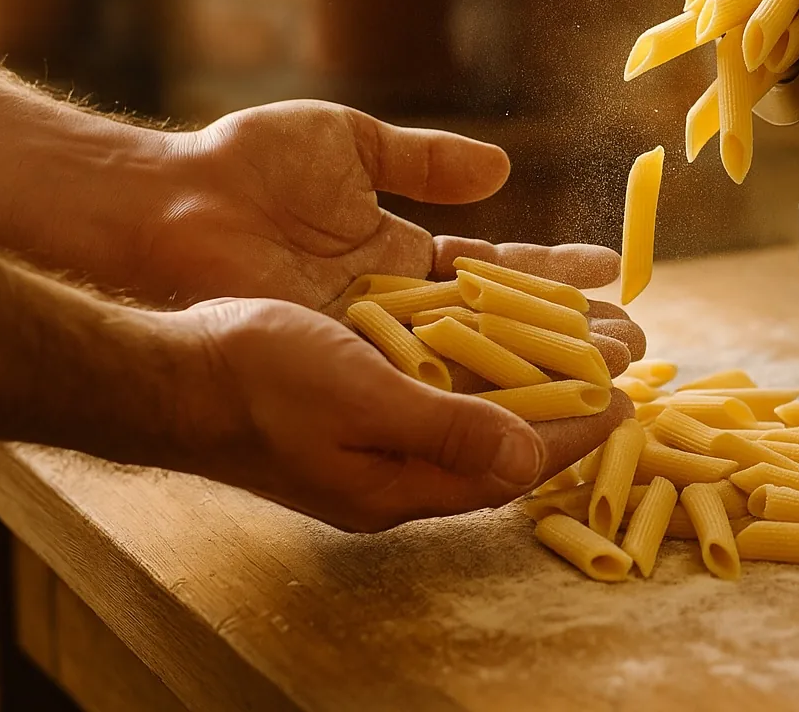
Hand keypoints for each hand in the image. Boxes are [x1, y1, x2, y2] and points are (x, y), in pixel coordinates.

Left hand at [143, 100, 645, 368]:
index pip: (497, 267)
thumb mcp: (350, 143)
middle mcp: (398, 304)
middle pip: (503, 323)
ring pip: (479, 358)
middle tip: (637, 340)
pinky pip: (433, 380)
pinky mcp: (351, 365)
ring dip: (548, 365)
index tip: (615, 269)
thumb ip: (422, 158)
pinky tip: (542, 394)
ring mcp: (377, 340)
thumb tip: (500, 168)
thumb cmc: (246, 167)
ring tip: (615, 370)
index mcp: (399, 251)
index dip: (556, 271)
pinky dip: (488, 387)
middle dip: (573, 331)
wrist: (169, 210)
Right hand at [168, 297, 633, 531]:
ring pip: (483, 394)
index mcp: (400, 484)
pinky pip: (445, 372)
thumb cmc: (255, 387)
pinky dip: (488, 344)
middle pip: (509, 428)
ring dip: (539, 360)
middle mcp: (399, 464)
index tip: (628, 399)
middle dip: (572, 390)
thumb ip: (446, 432)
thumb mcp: (359, 405)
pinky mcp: (363, 391)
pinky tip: (516, 315)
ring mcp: (380, 429)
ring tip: (594, 326)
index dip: (574, 431)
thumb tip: (530, 461)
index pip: (512, 463)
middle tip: (631, 353)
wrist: (167, 369)